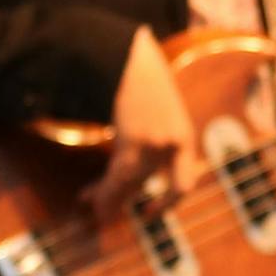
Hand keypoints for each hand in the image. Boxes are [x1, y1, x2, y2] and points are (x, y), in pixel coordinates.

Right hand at [81, 27, 203, 224]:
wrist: (133, 60)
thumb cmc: (147, 85)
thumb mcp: (163, 114)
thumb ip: (157, 142)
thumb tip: (137, 174)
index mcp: (185, 138)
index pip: (184, 184)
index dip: (170, 203)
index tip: (151, 211)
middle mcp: (175, 145)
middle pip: (149, 185)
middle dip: (129, 201)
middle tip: (110, 214)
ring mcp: (157, 145)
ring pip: (130, 184)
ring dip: (108, 197)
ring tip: (92, 205)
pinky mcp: (135, 141)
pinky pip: (118, 176)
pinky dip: (104, 191)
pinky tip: (90, 198)